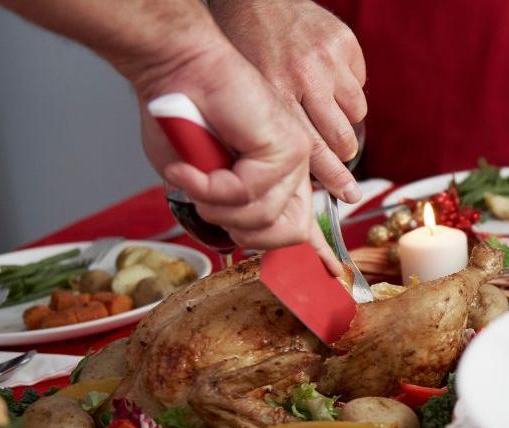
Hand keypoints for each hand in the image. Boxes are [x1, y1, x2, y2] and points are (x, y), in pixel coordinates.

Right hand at [135, 41, 342, 276]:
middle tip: (208, 201)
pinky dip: (211, 186)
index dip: (318, 253)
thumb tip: (237, 236)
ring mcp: (294, 159)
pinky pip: (248, 193)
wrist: (176, 70)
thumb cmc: (180, 119)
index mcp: (278, 178)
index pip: (305, 225)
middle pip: (286, 234)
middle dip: (241, 231)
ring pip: (262, 218)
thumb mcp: (199, 179)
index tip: (333, 275)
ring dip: (215, 205)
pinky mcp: (286, 147)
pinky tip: (192, 167)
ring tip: (194, 174)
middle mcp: (293, 170)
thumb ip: (223, 206)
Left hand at [211, 0, 366, 202]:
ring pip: (356, 113)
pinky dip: (348, 86)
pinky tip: (327, 77)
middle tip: (339, 152)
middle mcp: (305, 76)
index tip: (349, 195)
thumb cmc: (245, 47)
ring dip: (345, 117)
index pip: (313, 147)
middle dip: (342, 150)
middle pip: (342, 136)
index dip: (334, 176)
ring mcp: (328, 59)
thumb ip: (273, 126)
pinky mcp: (344, 43)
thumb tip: (300, 170)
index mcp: (277, 92)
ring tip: (326, 106)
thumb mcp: (248, 91)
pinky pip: (360, 82)